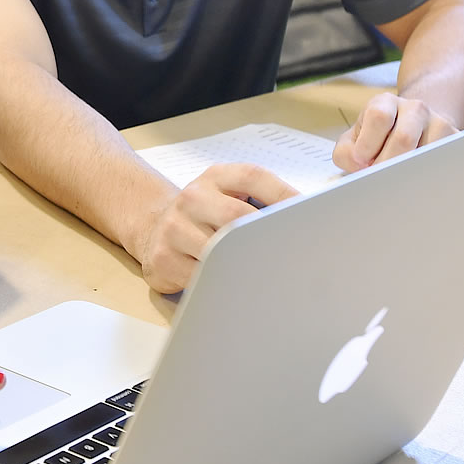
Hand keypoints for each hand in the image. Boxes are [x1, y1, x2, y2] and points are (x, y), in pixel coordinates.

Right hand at [127, 163, 299, 293]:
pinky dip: (222, 284)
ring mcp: (174, 228)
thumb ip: (262, 201)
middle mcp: (192, 197)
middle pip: (235, 216)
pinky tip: (234, 286)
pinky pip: (201, 278)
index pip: (252, 177)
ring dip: (243, 266)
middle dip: (265, 237)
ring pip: (217, 252)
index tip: (308, 216)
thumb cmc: (206, 215)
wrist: (154, 227)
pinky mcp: (163, 259)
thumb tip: (309, 222)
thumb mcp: (229, 195)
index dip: (283, 195)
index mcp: (215, 177)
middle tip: (292, 255)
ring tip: (266, 276)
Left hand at [333, 92, 457, 171]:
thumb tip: (361, 166)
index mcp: (385, 103)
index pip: (379, 117)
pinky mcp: (454, 139)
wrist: (411, 128)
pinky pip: (443, 161)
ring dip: (408, 172)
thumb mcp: (353, 141)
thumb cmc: (376, 138)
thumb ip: (346, 153)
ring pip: (426, 153)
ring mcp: (438, 122)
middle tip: (379, 177)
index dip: (368, 143)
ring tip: (397, 177)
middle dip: (387, 164)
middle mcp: (414, 108)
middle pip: (404, 138)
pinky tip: (416, 179)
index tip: (362, 160)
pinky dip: (427, 176)